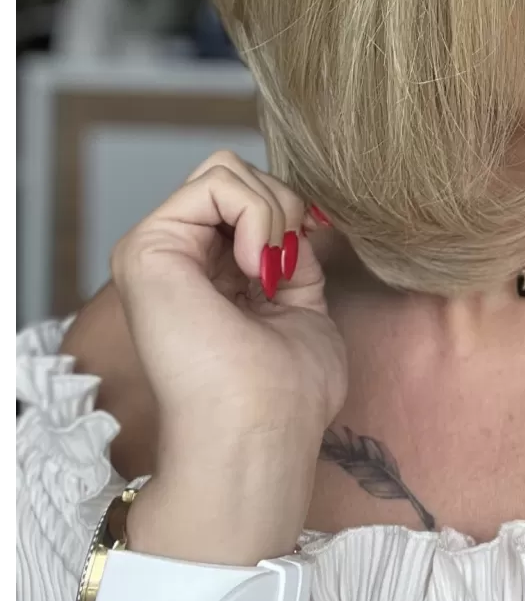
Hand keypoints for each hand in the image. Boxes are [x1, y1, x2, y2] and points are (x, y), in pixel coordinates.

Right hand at [109, 151, 347, 470]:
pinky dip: (255, 212)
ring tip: (270, 269)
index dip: (288, 215)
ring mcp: (157, 252)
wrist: (259, 431)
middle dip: (280, 203)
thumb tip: (298, 221)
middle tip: (285, 264)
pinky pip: (214, 182)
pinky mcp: (145, 249)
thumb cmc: (287, 394)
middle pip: (233, 174)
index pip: (247, 199)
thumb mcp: (301, 306)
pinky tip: (255, 266)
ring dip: (271, 209)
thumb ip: (291, 261)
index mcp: (209, 276)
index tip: (302, 264)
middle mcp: (177, 261)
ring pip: (224, 170)